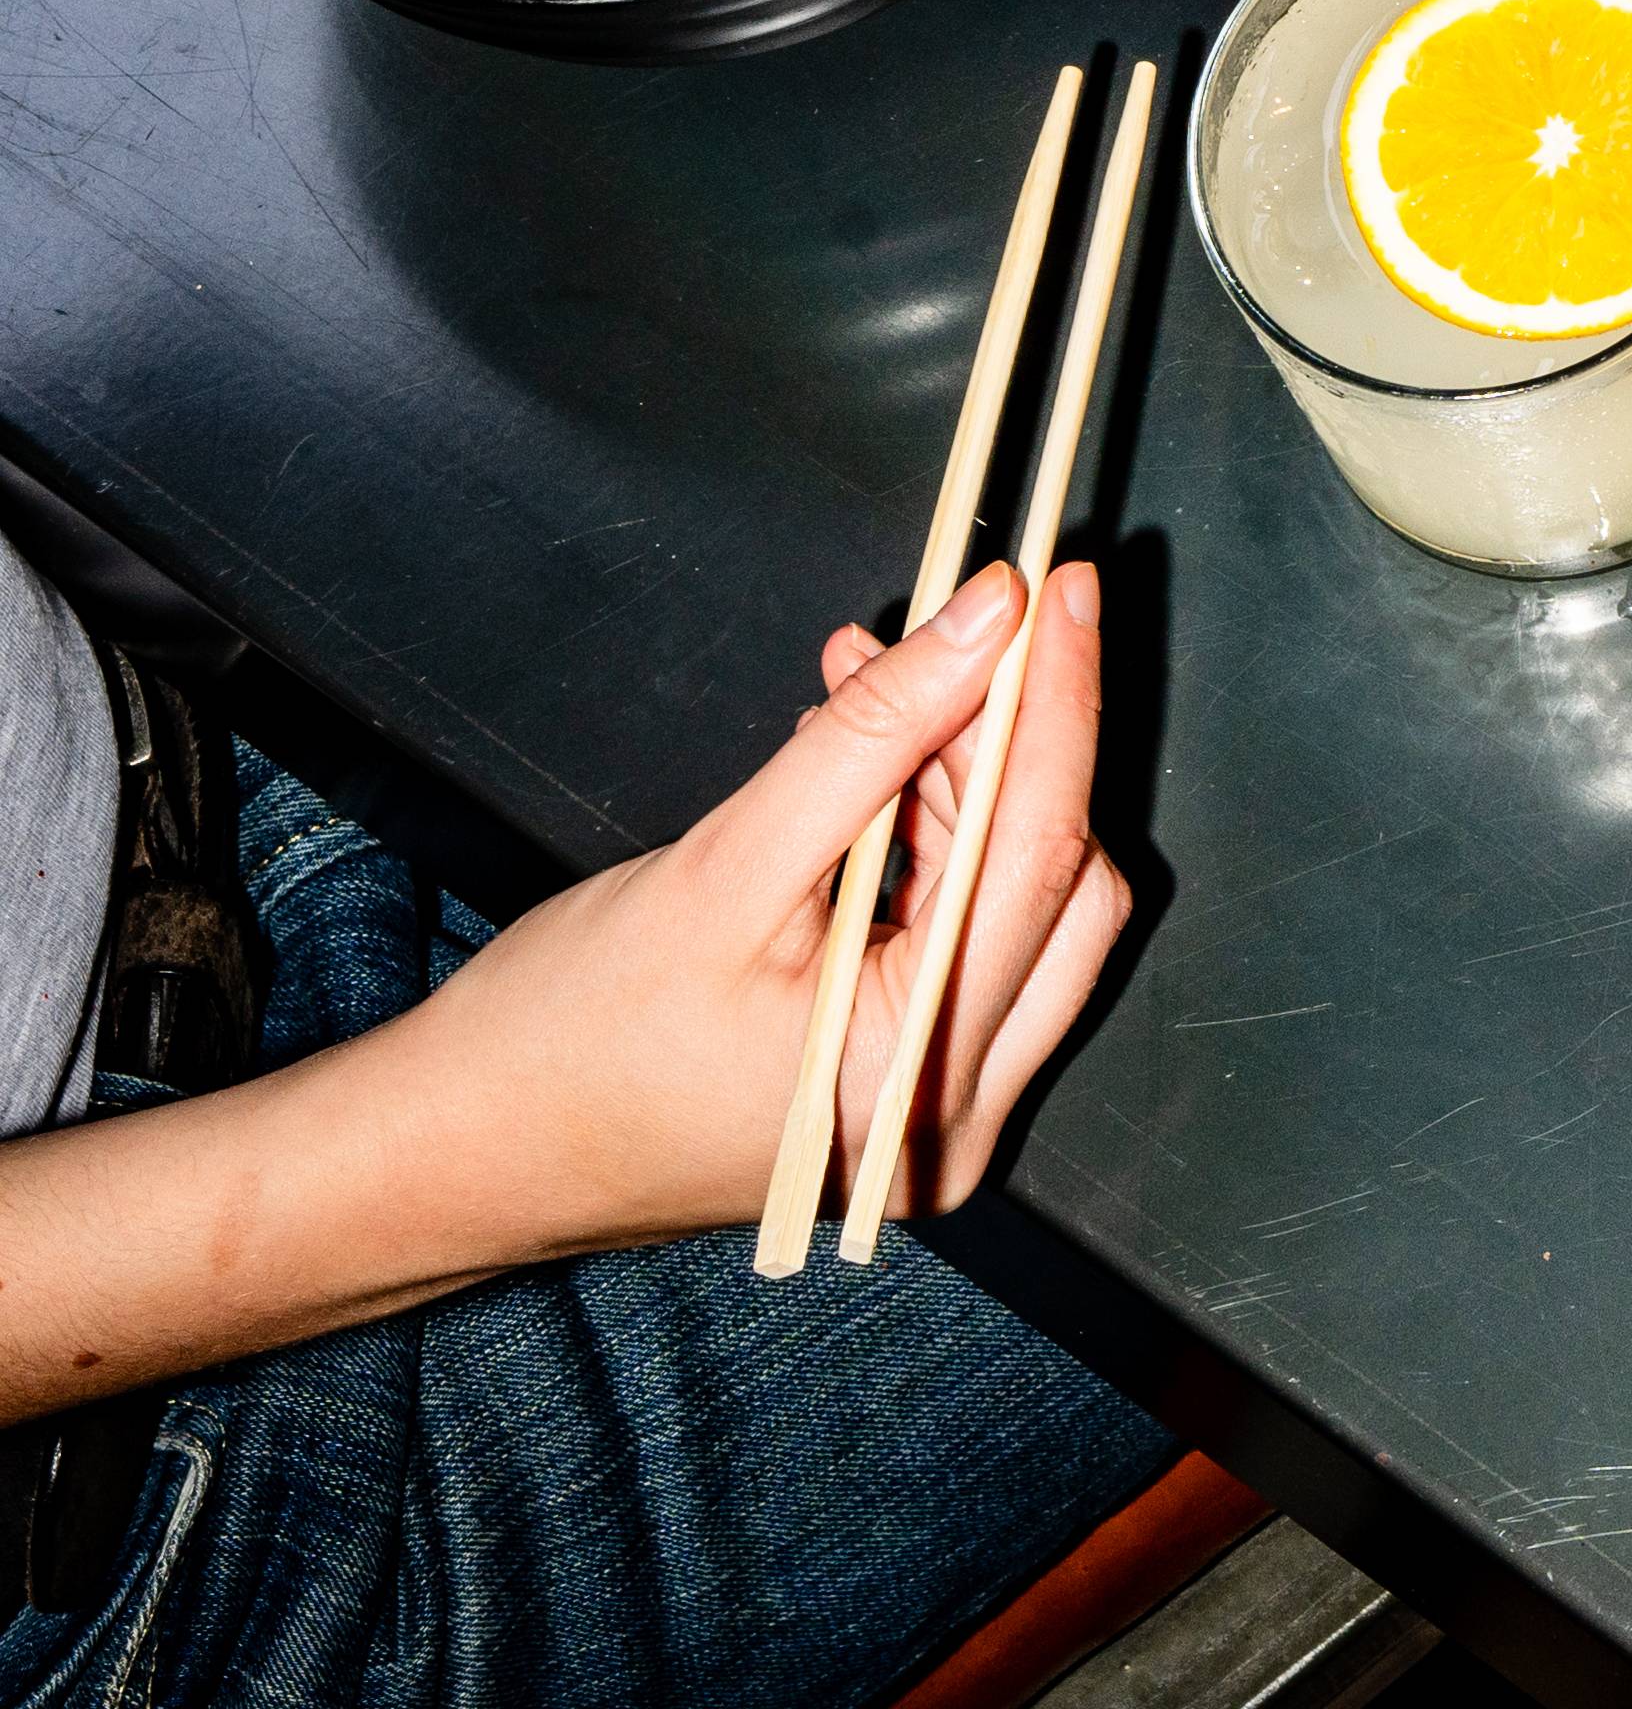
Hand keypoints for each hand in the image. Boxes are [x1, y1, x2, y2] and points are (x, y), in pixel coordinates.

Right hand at [389, 562, 1129, 1253]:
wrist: (462, 1155)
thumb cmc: (561, 1035)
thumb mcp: (722, 868)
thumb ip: (870, 741)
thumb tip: (990, 624)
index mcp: (910, 1078)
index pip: (1040, 852)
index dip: (1057, 705)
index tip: (1056, 587)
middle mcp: (950, 1116)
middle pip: (1051, 879)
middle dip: (1008, 744)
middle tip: (954, 632)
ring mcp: (930, 1112)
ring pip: (1014, 900)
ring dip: (961, 781)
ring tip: (872, 684)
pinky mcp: (899, 1084)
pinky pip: (958, 937)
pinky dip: (926, 841)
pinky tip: (867, 761)